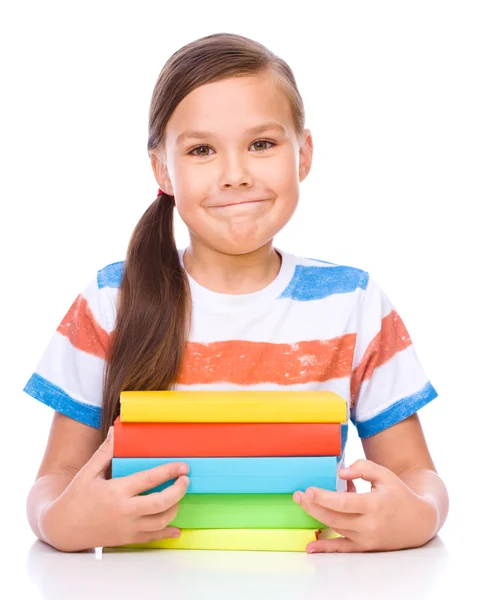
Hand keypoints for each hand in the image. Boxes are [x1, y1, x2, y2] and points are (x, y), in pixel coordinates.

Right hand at [41, 426, 189, 551]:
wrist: (62, 529)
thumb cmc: (75, 498)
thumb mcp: (88, 472)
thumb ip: (105, 452)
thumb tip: (115, 430)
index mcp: (117, 491)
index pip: (150, 480)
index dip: (170, 472)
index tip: (183, 466)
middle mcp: (125, 511)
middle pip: (162, 503)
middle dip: (179, 491)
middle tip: (186, 480)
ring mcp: (127, 528)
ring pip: (161, 522)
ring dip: (175, 508)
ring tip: (178, 496)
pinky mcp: (127, 539)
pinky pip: (152, 538)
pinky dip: (167, 532)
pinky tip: (175, 528)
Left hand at [293, 459, 437, 552]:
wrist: (418, 521)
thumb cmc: (399, 494)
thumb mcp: (384, 474)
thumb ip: (362, 468)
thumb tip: (341, 471)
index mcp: (374, 505)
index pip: (344, 503)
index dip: (324, 497)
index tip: (309, 490)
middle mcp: (370, 524)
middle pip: (334, 517)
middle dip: (312, 506)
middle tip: (297, 495)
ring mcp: (366, 538)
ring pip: (335, 528)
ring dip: (317, 516)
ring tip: (304, 502)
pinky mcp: (365, 547)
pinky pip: (342, 549)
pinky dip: (325, 548)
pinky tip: (310, 547)